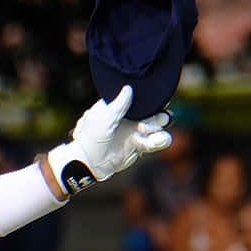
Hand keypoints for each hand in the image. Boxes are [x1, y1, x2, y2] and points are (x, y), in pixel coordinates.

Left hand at [45, 86, 171, 195]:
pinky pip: (157, 140)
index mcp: (121, 107)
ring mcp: (137, 131)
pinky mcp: (141, 145)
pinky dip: (160, 140)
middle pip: (153, 109)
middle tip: (144, 122)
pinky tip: (155, 140)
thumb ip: (118, 104)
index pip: (139, 98)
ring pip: (158, 123)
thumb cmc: (91, 138)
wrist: (90, 163)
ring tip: (144, 130)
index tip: (148, 102)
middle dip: (156, 113)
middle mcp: (131, 117)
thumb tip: (128, 88)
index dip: (147, 99)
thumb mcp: (102, 118)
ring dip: (157, 125)